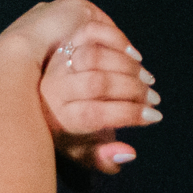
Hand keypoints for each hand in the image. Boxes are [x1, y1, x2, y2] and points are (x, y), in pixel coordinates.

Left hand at [38, 22, 160, 173]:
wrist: (38, 101)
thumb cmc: (67, 131)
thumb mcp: (81, 151)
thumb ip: (103, 158)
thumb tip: (129, 153)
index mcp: (58, 118)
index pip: (95, 114)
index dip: (128, 114)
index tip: (154, 117)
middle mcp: (54, 88)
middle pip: (98, 83)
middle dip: (133, 90)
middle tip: (153, 98)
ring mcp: (58, 63)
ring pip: (95, 57)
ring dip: (128, 66)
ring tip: (147, 80)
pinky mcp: (64, 43)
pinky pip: (91, 34)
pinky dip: (118, 41)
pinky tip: (135, 56)